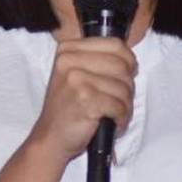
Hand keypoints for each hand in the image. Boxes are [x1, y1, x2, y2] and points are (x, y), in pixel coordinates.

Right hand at [28, 37, 137, 162]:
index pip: (115, 44)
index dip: (128, 60)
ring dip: (125, 105)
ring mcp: (76, 80)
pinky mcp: (85, 100)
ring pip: (123, 87)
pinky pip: (119, 105)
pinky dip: (121, 117)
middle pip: (121, 66)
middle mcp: (69, 61)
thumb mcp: (75, 74)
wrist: (50, 136)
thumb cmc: (67, 107)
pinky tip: (113, 122)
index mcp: (68, 50)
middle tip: (119, 100)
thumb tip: (130, 60)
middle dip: (127, 87)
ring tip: (114, 113)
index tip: (128, 73)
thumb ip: (98, 61)